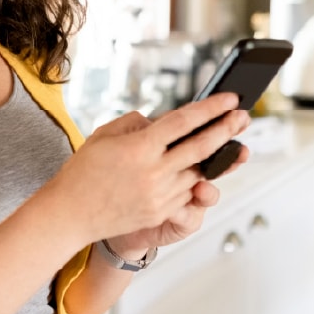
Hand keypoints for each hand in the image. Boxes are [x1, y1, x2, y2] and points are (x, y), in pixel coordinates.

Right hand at [47, 92, 249, 249]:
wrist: (70, 214)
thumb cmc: (82, 173)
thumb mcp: (103, 136)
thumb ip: (135, 124)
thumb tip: (159, 122)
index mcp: (139, 147)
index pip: (184, 122)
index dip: (210, 108)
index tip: (229, 98)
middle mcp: (154, 171)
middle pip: (202, 147)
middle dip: (227, 129)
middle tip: (243, 116)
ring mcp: (159, 195)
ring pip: (198, 172)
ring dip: (216, 158)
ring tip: (231, 143)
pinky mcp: (159, 213)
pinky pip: (186, 193)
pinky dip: (193, 180)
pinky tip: (198, 170)